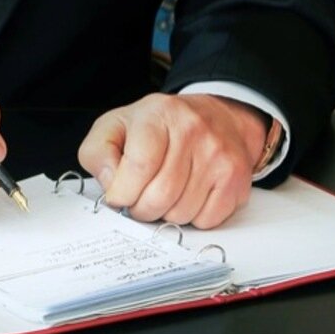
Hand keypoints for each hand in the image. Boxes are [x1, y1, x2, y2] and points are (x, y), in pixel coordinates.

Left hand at [78, 93, 267, 227]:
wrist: (213, 116)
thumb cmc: (159, 126)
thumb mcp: (116, 126)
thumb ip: (98, 153)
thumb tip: (111, 184)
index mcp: (157, 113)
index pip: (138, 166)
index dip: (122, 192)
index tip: (118, 196)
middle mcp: (192, 129)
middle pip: (159, 196)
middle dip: (142, 208)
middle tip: (139, 198)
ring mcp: (217, 154)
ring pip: (181, 213)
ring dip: (166, 213)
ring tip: (165, 191)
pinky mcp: (235, 178)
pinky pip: (206, 220)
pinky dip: (192, 217)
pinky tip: (188, 194)